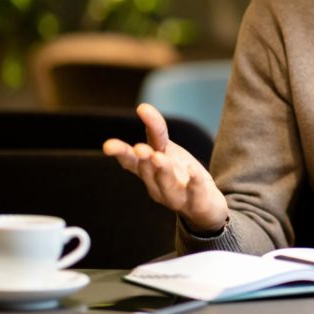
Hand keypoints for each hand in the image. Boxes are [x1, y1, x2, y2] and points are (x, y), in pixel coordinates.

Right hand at [103, 103, 228, 233]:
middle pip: (147, 173)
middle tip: (140, 149)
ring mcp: (177, 196)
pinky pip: (195, 193)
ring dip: (162, 171)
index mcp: (148, 171)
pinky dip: (193, 182)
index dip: (120, 153)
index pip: (130, 161)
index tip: (108, 145)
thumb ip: (155, 130)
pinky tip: (193, 170)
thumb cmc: (180, 176)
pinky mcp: (197, 201)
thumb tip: (142, 107)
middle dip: (143, 160)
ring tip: (159, 157)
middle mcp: (158, 185)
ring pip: (166, 185)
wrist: (205, 207)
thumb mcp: (166, 150)